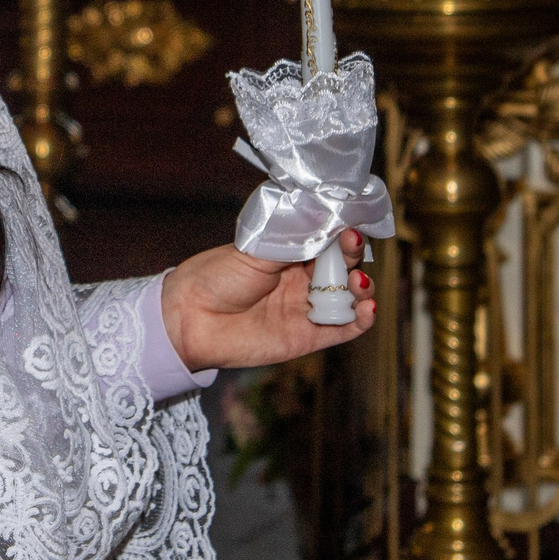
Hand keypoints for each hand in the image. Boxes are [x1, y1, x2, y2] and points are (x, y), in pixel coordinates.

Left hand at [161, 230, 377, 371]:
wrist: (191, 318)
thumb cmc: (217, 276)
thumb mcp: (257, 248)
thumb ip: (293, 239)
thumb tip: (327, 222)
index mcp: (290, 252)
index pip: (328, 239)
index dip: (342, 232)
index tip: (348, 225)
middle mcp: (302, 279)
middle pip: (343, 267)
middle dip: (352, 256)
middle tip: (350, 247)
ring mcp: (307, 308)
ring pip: (349, 298)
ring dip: (362, 288)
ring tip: (358, 282)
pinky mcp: (308, 337)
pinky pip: (344, 329)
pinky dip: (361, 320)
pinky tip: (367, 308)